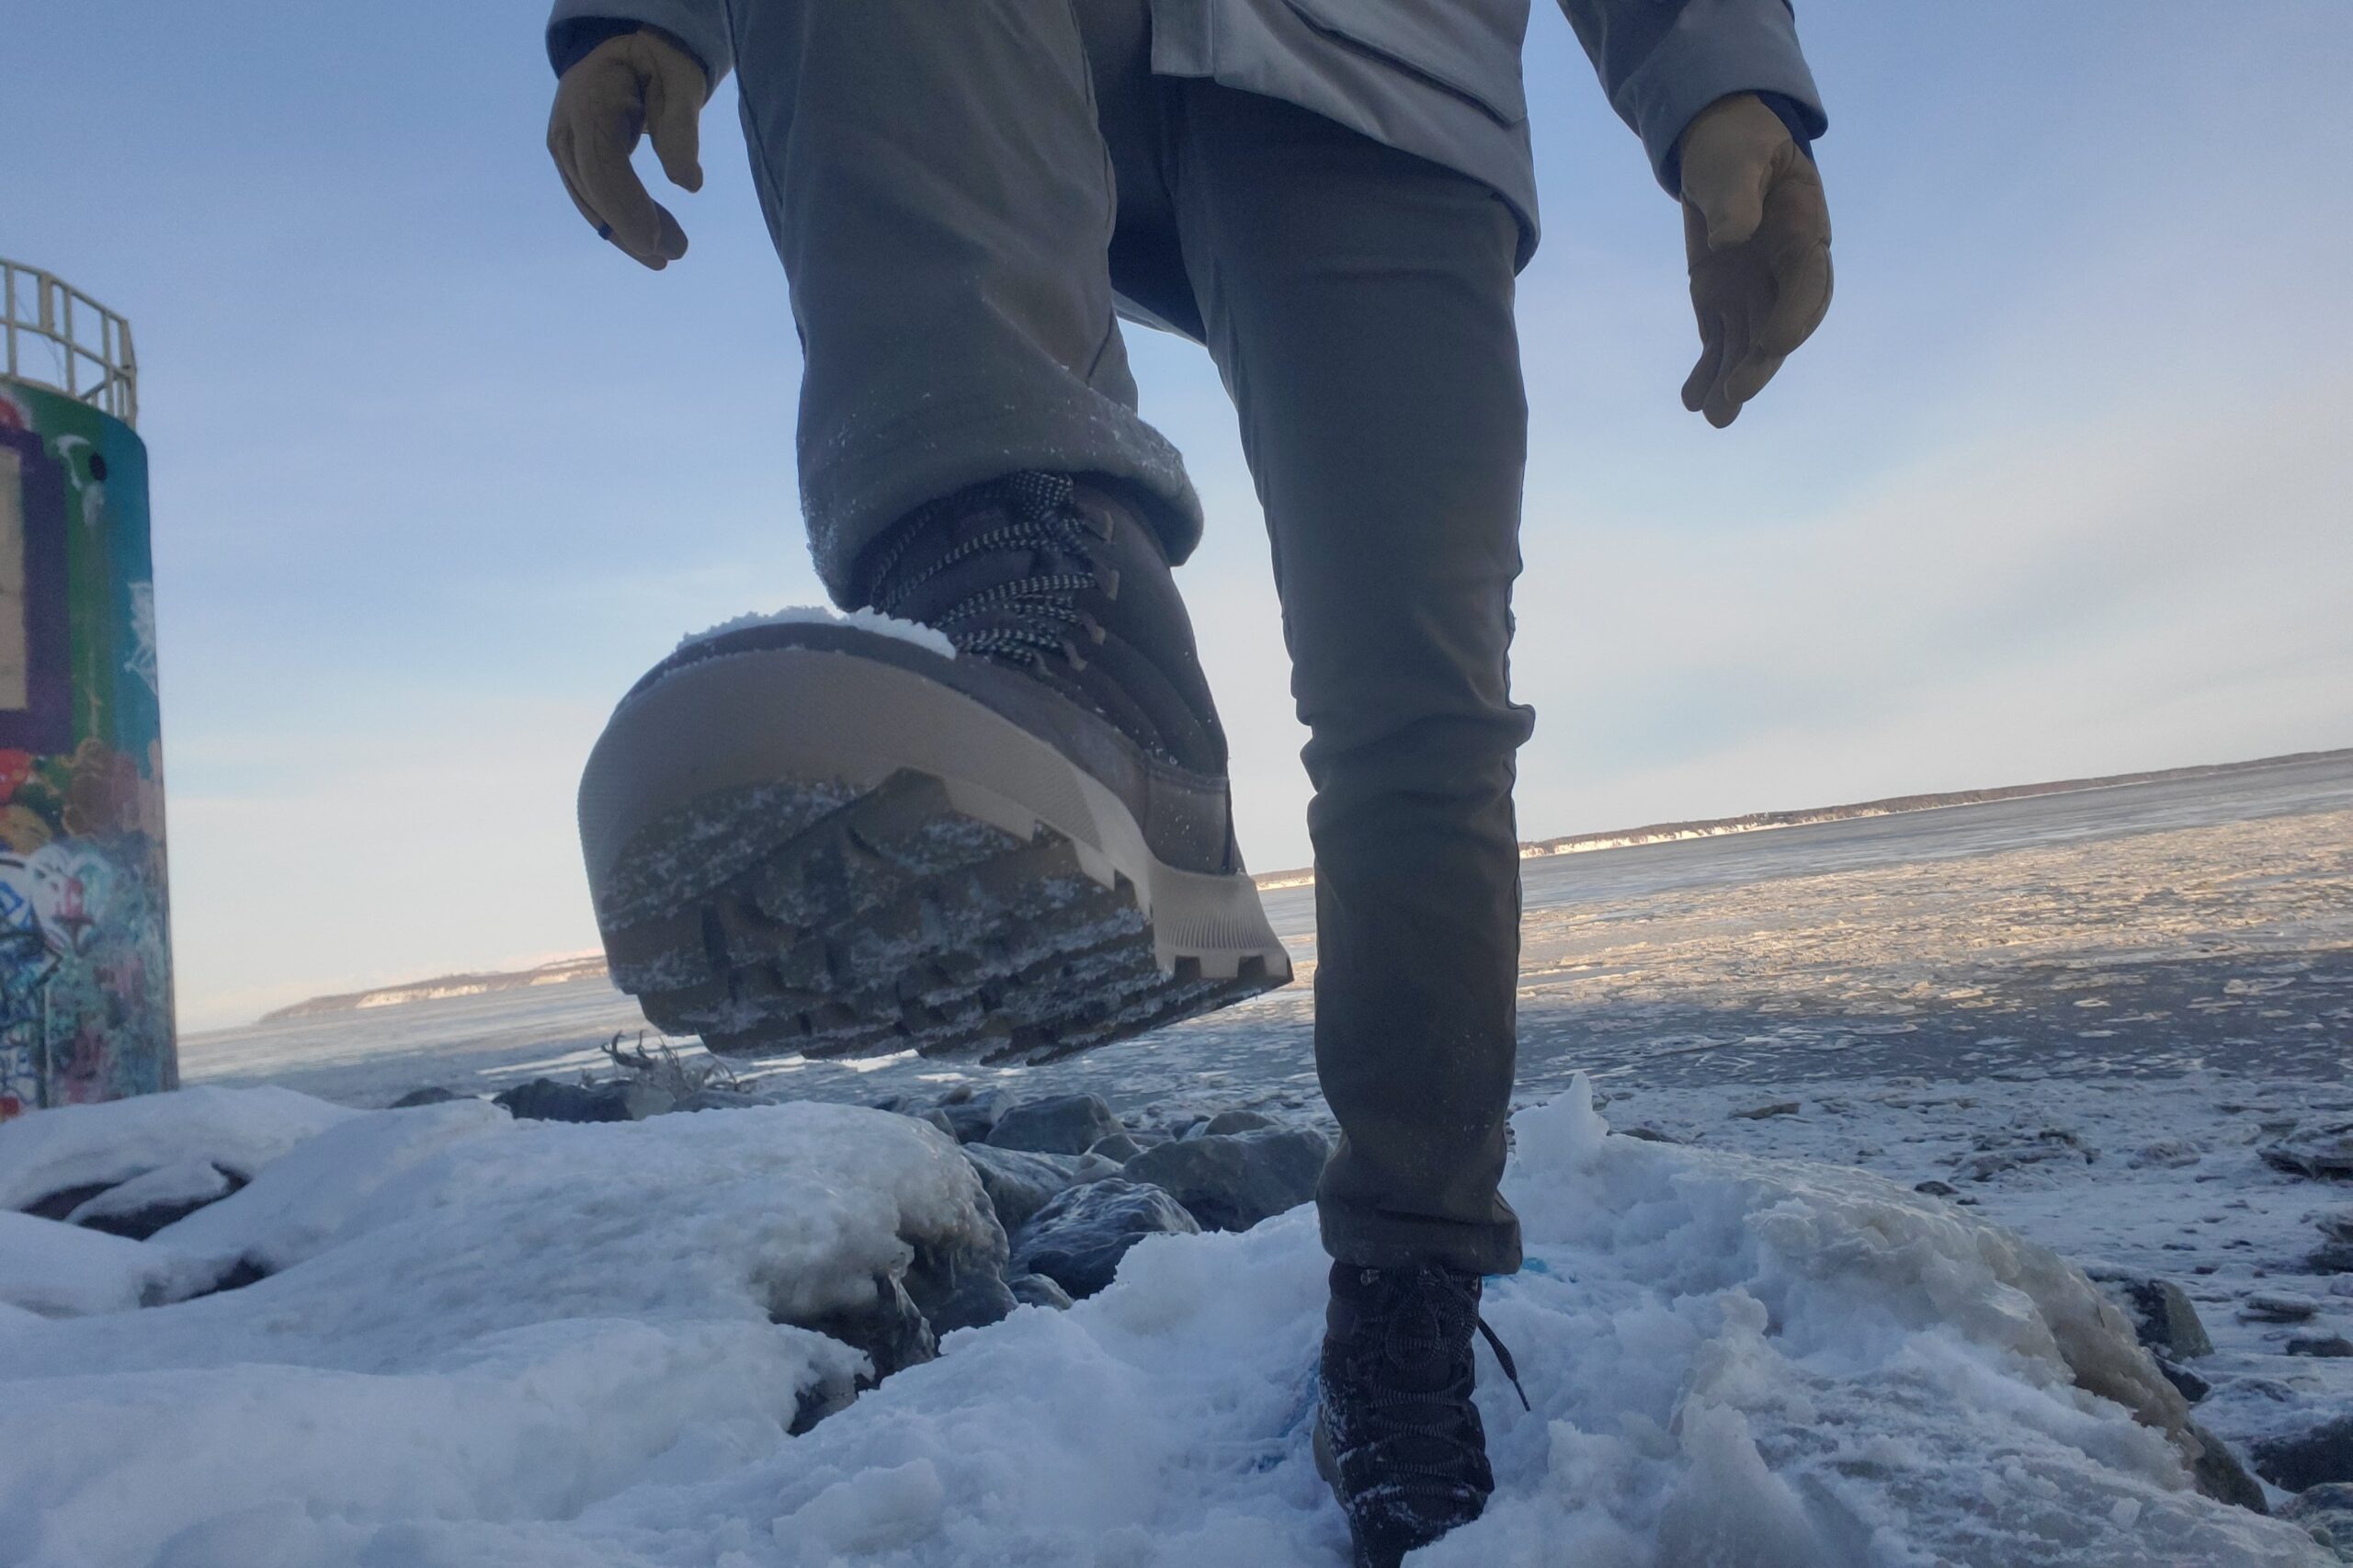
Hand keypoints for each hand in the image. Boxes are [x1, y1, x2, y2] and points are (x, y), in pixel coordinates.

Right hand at [547, 30, 707, 268]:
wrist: (619, 46)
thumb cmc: (656, 58)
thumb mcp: (679, 76)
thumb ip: (682, 125)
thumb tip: (688, 185)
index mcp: (589, 99)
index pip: (601, 163)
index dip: (625, 205)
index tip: (655, 239)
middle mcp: (567, 127)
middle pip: (591, 188)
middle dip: (628, 227)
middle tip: (673, 255)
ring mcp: (564, 146)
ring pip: (590, 200)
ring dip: (626, 232)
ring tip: (669, 256)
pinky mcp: (573, 161)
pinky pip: (593, 198)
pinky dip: (621, 223)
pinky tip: (652, 241)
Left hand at [1677, 93, 1832, 427]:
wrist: (1717, 147)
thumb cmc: (1735, 146)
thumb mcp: (1736, 160)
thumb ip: (1736, 198)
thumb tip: (1732, 240)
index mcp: (1802, 232)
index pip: (1808, 282)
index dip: (1794, 315)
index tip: (1773, 345)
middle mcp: (1783, 271)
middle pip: (1781, 324)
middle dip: (1762, 362)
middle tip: (1737, 393)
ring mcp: (1753, 290)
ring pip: (1748, 344)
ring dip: (1732, 380)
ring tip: (1713, 416)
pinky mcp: (1721, 302)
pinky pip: (1717, 343)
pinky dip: (1705, 372)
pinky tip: (1691, 401)